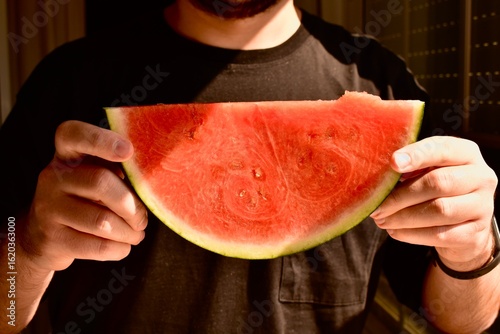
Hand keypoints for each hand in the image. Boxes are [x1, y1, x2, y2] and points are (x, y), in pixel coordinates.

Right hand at [20, 121, 147, 271]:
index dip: (101, 140)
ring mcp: (48, 208)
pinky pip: (97, 246)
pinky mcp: (53, 239)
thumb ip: (116, 170)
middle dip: (132, 205)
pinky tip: (123, 246)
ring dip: (130, 232)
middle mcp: (52, 177)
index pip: (73, 134)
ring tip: (137, 234)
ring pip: (103, 221)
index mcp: (66, 155)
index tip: (128, 151)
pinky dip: (119, 249)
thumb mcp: (93, 176)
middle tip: (142, 219)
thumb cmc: (83, 199)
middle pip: (100, 182)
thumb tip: (154, 177)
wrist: (41, 237)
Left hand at [371, 136, 497, 270]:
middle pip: (438, 182)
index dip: (416, 155)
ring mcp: (482, 206)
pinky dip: (411, 234)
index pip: (442, 149)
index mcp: (466, 153)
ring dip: (403, 217)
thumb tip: (377, 177)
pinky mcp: (475, 233)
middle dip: (401, 195)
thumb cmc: (437, 189)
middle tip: (376, 206)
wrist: (464, 225)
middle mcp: (481, 177)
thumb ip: (409, 166)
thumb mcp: (427, 171)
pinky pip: (440, 235)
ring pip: (440, 210)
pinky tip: (394, 231)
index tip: (392, 163)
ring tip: (381, 220)